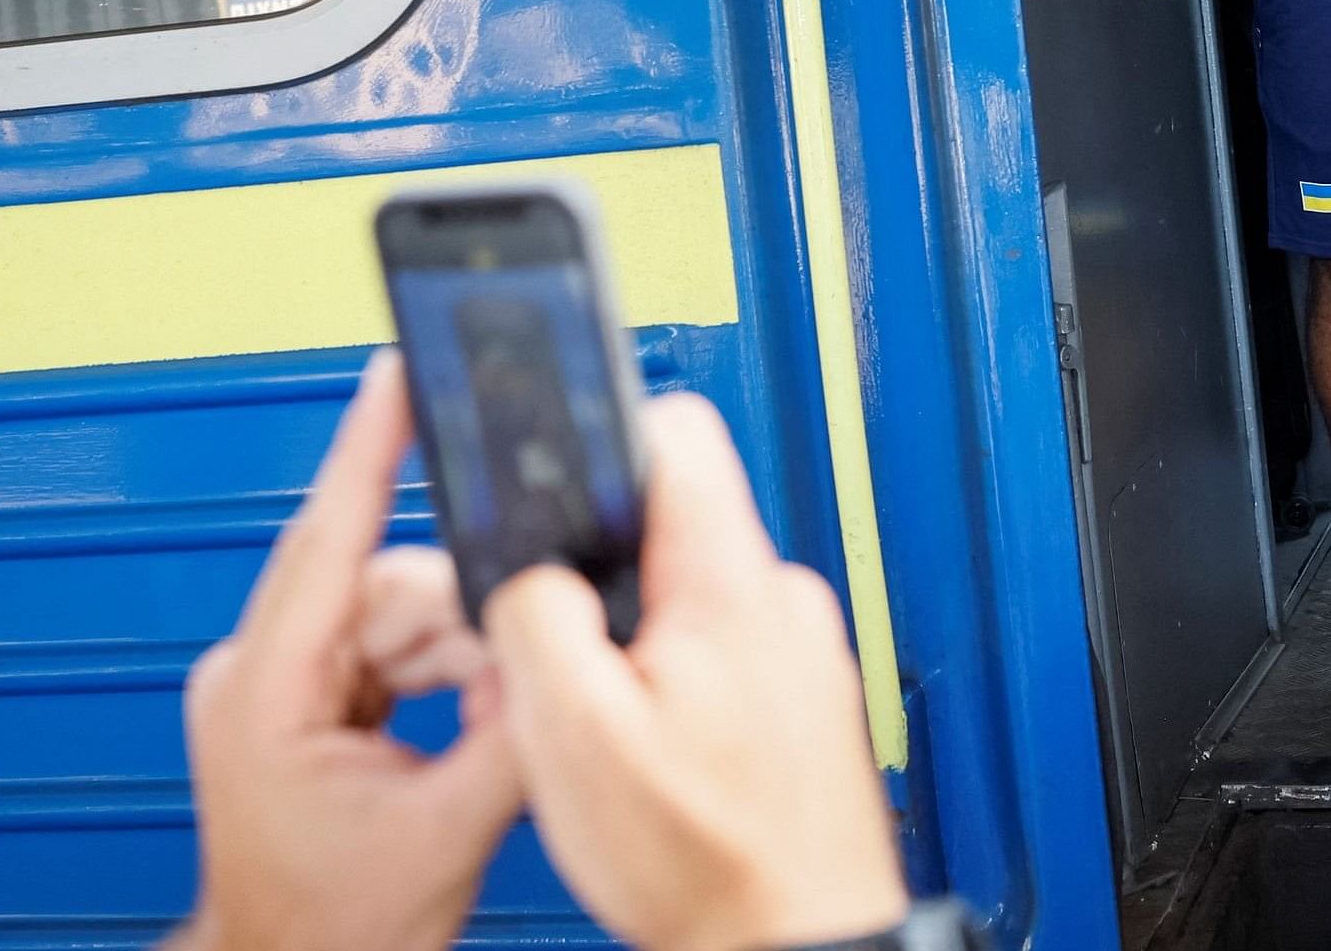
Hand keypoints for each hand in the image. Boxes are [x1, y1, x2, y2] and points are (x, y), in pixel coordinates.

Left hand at [171, 353, 523, 950]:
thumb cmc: (329, 929)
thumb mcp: (446, 832)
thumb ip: (513, 728)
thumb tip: (561, 654)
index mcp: (263, 693)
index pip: (328, 540)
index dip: (368, 447)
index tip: (394, 374)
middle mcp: (259, 674)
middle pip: (390, 583)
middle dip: (463, 626)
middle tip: (503, 686)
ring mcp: (281, 686)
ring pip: (405, 612)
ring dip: (463, 659)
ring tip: (482, 731)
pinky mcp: (309, 701)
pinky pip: (397, 648)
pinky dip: (447, 676)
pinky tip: (467, 723)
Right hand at [485, 391, 907, 950]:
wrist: (792, 941)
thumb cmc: (708, 863)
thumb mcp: (573, 735)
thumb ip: (540, 618)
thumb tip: (527, 568)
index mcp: (730, 584)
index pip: (675, 430)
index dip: (598, 434)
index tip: (551, 470)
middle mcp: (782, 602)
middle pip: (669, 521)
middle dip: (599, 570)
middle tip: (564, 652)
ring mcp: (800, 650)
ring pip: (690, 594)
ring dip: (637, 641)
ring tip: (611, 723)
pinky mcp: (803, 698)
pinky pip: (724, 653)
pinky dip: (678, 687)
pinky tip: (657, 753)